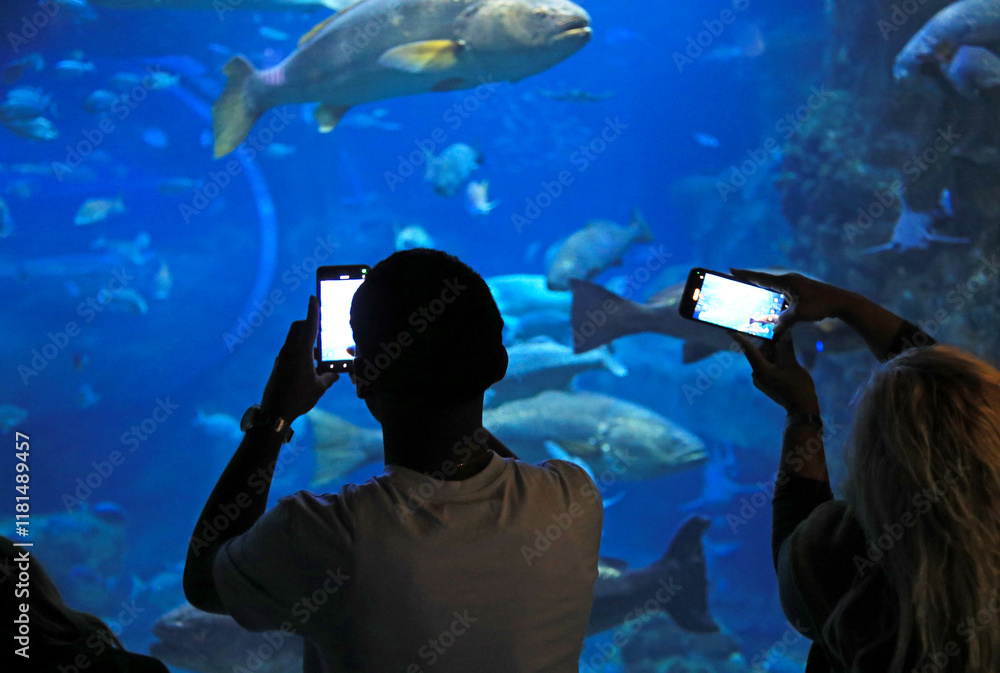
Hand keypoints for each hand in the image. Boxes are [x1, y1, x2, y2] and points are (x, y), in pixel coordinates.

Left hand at [260, 296, 337, 421]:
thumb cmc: (299, 398)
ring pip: (293, 338)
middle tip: (321, 328)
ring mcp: (282, 357)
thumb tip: (335, 374)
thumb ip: (328, 378)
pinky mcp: (279, 365)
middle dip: (308, 323)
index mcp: (301, 353)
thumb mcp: (319, 388)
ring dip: (305, 338)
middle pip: (298, 327)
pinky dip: (300, 349)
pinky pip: (290, 349)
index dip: (312, 311)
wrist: (274, 411)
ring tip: (318, 353)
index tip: (312, 297)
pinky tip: (309, 364)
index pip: (308, 326)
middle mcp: (289, 351)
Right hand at [729, 269, 847, 333]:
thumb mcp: (799, 315)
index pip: (760, 277)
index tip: (731, 270)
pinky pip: (781, 293)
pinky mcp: (800, 292)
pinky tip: (769, 304)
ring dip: (761, 289)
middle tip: (735, 278)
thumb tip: (773, 329)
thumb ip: (783, 321)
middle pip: (764, 280)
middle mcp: (789, 280)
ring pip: (772, 287)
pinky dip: (772, 297)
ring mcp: (795, 285)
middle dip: (750, 280)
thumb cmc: (821, 305)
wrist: (842, 302)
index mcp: (786, 281)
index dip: (745, 275)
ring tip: (747, 291)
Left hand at [732, 331, 819, 414]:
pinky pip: (768, 366)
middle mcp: (757, 375)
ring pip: (765, 359)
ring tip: (785, 338)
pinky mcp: (766, 382)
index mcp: (760, 370)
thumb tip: (784, 333)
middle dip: (769, 342)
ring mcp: (761, 379)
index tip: (730, 330)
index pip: (749, 350)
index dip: (740, 339)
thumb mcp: (793, 365)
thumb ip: (786, 348)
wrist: (802, 409)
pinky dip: (774, 358)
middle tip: (779, 330)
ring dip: (773, 349)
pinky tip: (784, 351)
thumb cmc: (798, 387)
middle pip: (759, 353)